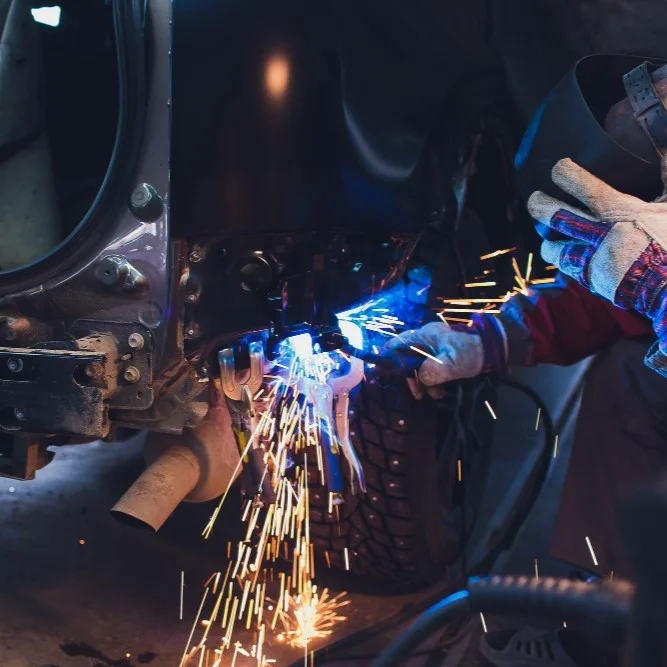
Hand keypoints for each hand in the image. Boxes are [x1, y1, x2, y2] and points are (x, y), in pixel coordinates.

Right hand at [384, 320, 495, 398]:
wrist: (495, 350)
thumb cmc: (472, 352)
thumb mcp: (453, 363)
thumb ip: (434, 371)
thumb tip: (420, 379)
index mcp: (424, 336)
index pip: (396, 344)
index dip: (387, 358)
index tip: (384, 374)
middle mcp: (425, 341)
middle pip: (406, 359)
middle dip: (412, 378)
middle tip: (420, 394)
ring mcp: (433, 349)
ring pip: (418, 367)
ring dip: (424, 382)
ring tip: (436, 394)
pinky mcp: (441, 357)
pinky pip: (429, 370)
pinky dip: (432, 381)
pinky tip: (441, 390)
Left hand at [528, 158, 666, 353]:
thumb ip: (666, 181)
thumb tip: (663, 155)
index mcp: (620, 213)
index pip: (586, 189)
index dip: (568, 176)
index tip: (558, 168)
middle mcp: (600, 234)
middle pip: (558, 217)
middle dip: (540, 206)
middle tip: (534, 199)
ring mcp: (592, 259)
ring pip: (554, 248)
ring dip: (548, 242)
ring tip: (546, 238)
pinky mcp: (591, 280)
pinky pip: (569, 269)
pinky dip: (566, 263)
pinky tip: (567, 259)